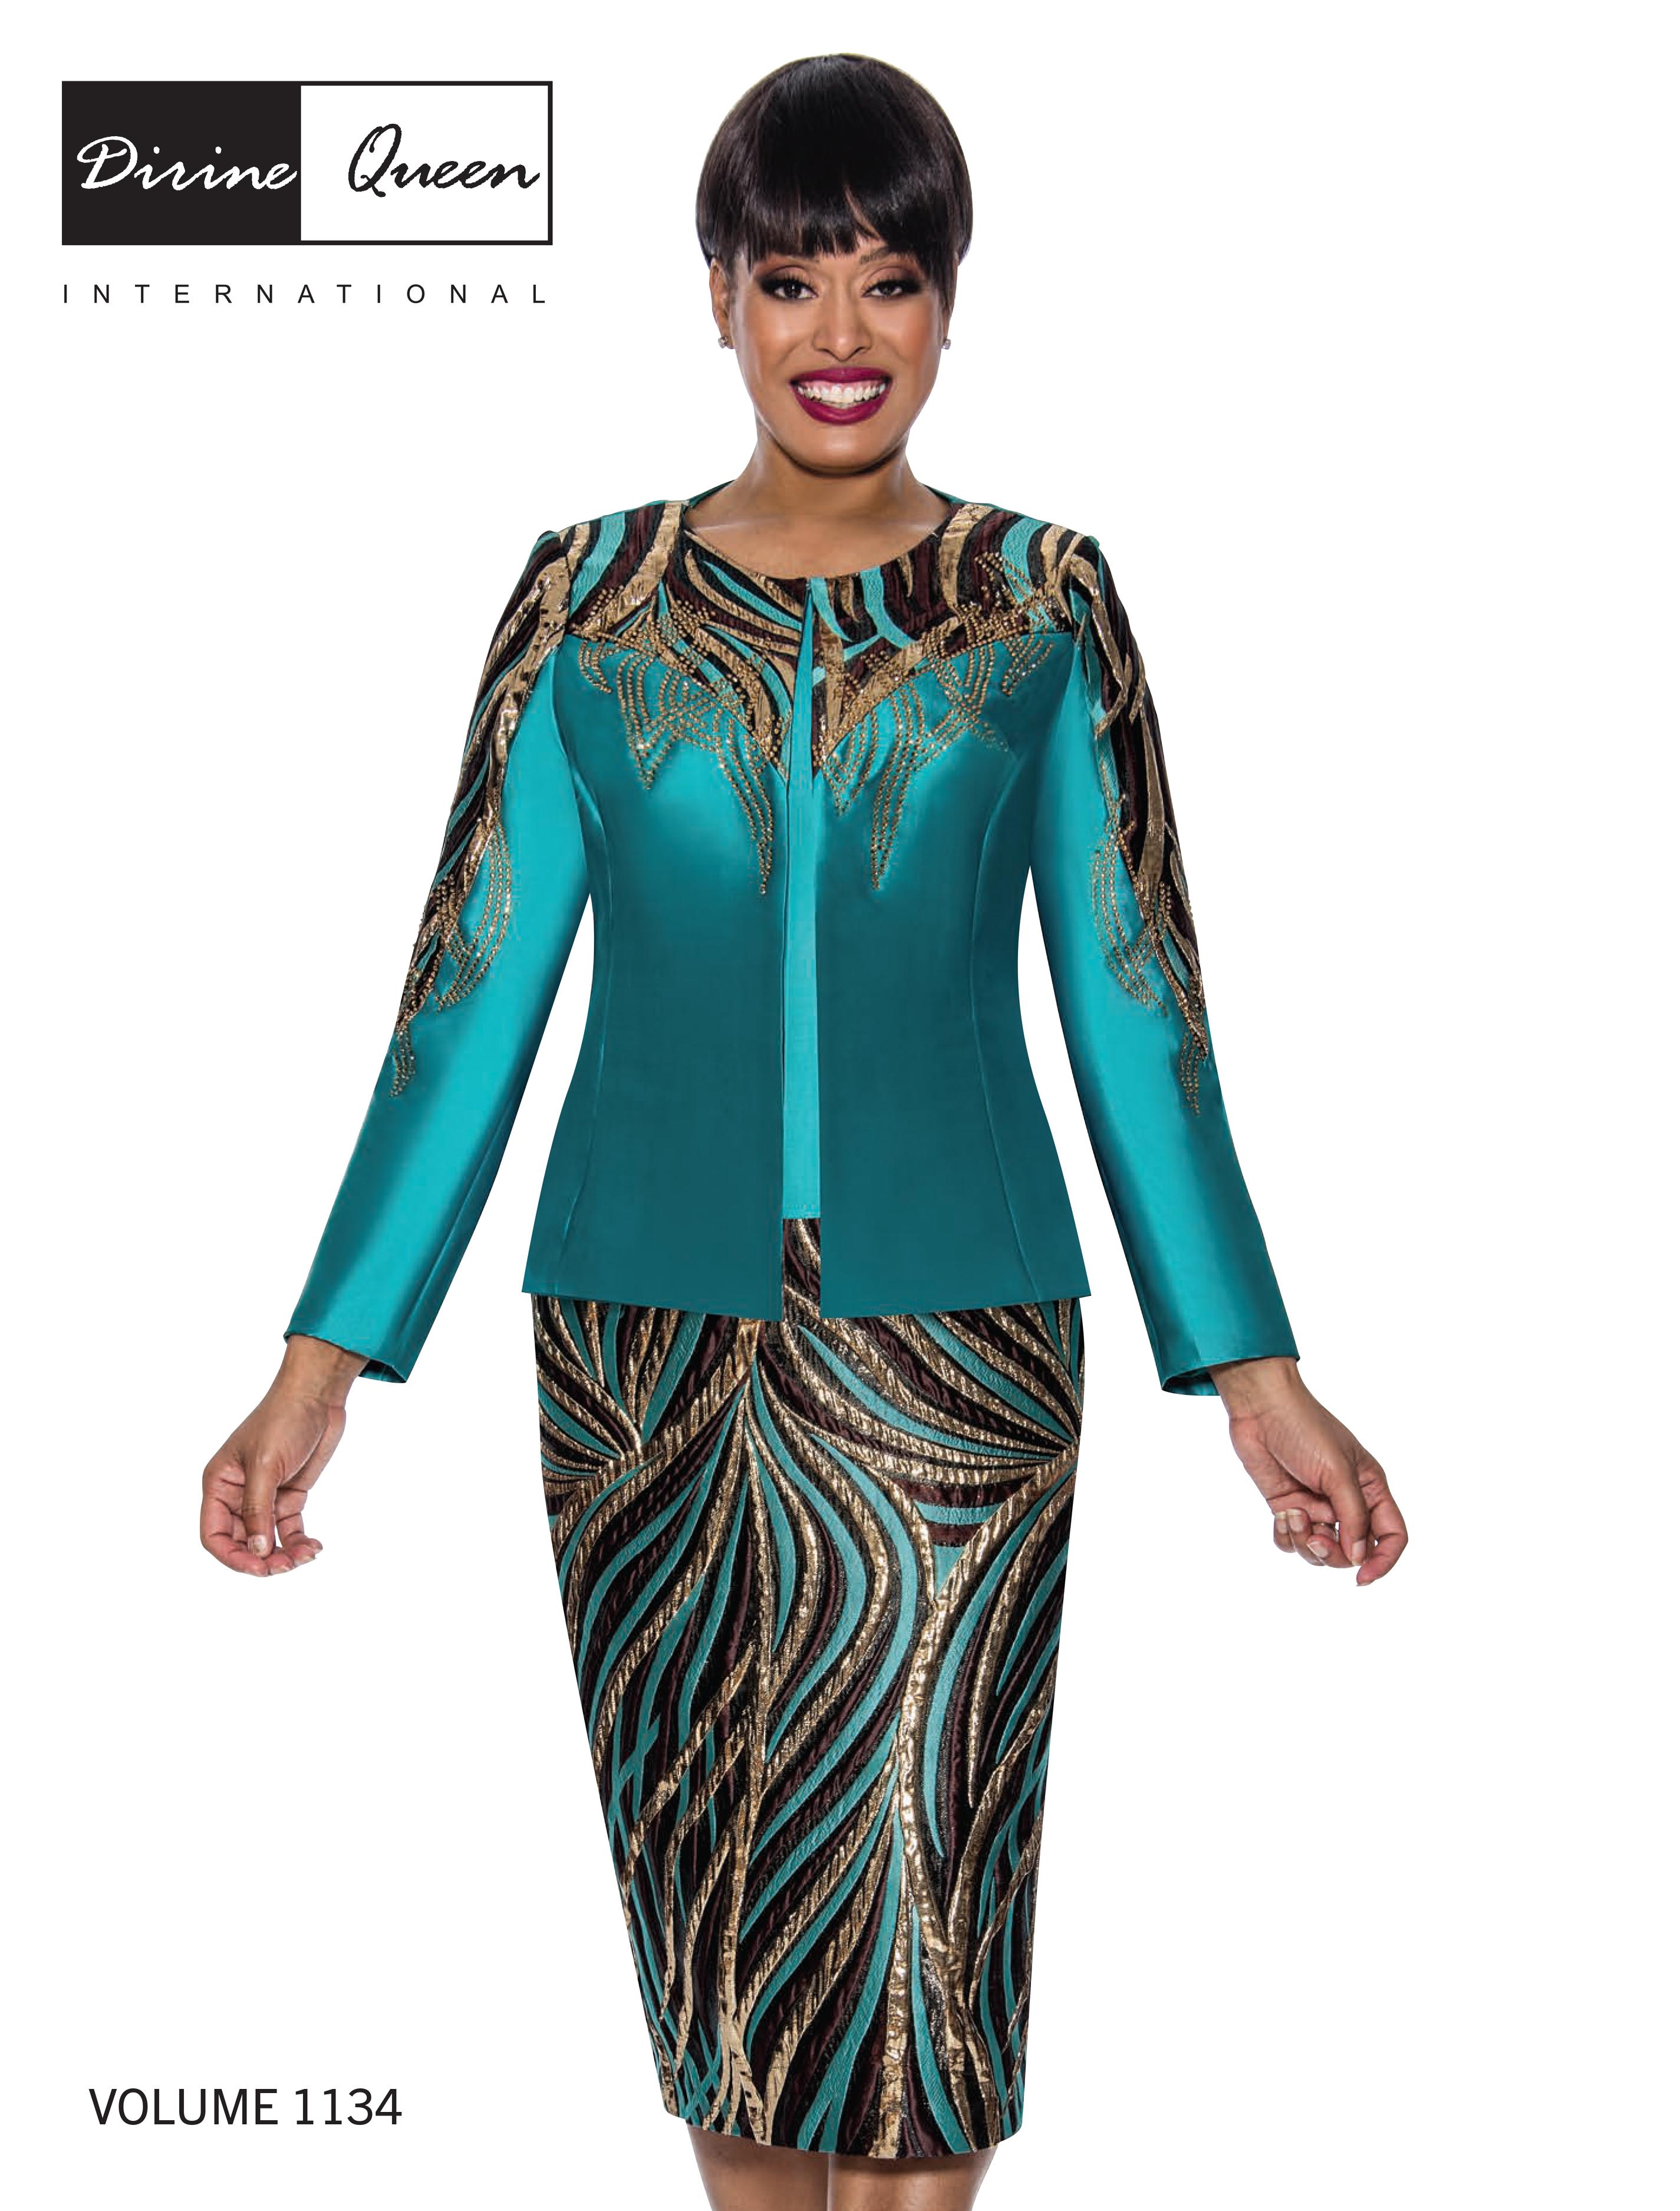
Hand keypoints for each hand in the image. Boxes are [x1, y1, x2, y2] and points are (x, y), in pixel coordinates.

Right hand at [200, 1337, 365, 1575]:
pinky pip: (288, 1529)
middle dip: (263, 1559)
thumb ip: (258, 1510)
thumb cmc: (283, 1420)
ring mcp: (265, 1496)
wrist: (317, 1396)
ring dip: (284, 1554)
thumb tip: (256, 1550)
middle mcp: (238, 1494)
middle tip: (288, 1566)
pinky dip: (299, 1542)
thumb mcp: (266, 1465)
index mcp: (219, 1485)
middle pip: (242, 1542)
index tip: (258, 1567)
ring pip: (267, 1539)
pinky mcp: (289, 1494)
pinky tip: (314, 1547)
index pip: (214, 1535)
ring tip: (307, 1556)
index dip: (232, 1557)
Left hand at [1207, 1356, 1407, 1585]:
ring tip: (1294, 1517)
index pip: (1391, 1535)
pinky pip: (1292, 1542)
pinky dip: (1286, 1536)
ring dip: (1305, 1542)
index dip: (1383, 1561)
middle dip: (1333, 1552)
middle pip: (1352, 1551)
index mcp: (1371, 1488)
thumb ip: (1353, 1516)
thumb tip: (1358, 1558)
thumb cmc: (1306, 1428)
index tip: (1362, 1577)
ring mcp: (1317, 1506)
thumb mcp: (1338, 1472)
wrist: (1261, 1409)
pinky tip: (1282, 1514)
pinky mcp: (1289, 1507)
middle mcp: (1347, 1501)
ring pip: (1320, 1551)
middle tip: (1316, 1536)